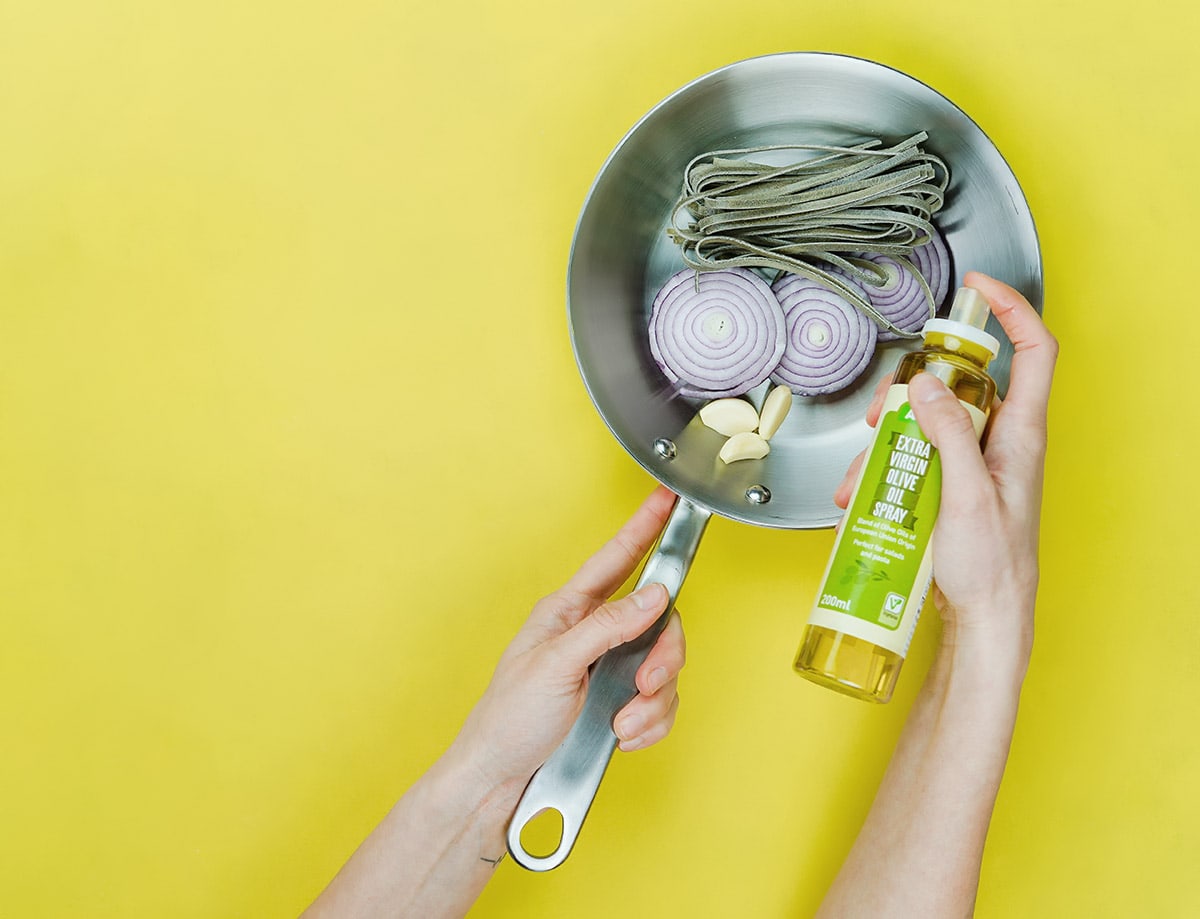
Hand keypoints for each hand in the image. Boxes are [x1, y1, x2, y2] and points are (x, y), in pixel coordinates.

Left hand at [450, 486, 684, 791]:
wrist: (502, 778)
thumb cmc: (509, 718)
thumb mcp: (556, 664)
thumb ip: (608, 626)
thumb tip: (653, 595)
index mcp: (570, 611)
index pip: (615, 559)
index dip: (643, 527)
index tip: (667, 499)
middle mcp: (594, 634)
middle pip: (659, 621)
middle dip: (663, 656)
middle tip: (647, 681)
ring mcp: (610, 670)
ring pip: (664, 667)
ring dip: (653, 700)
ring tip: (622, 722)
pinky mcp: (620, 703)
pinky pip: (660, 703)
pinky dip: (650, 723)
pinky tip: (624, 735)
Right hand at [835, 271, 1056, 660]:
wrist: (986, 618)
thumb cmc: (994, 567)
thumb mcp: (967, 495)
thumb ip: (949, 437)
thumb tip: (927, 388)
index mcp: (1020, 434)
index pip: (1034, 352)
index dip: (1012, 311)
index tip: (976, 290)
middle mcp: (999, 441)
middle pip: (959, 385)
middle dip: (911, 392)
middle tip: (882, 410)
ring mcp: (973, 463)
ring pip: (927, 423)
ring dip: (887, 441)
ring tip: (863, 473)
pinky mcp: (950, 485)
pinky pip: (914, 458)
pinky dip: (884, 469)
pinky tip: (863, 494)